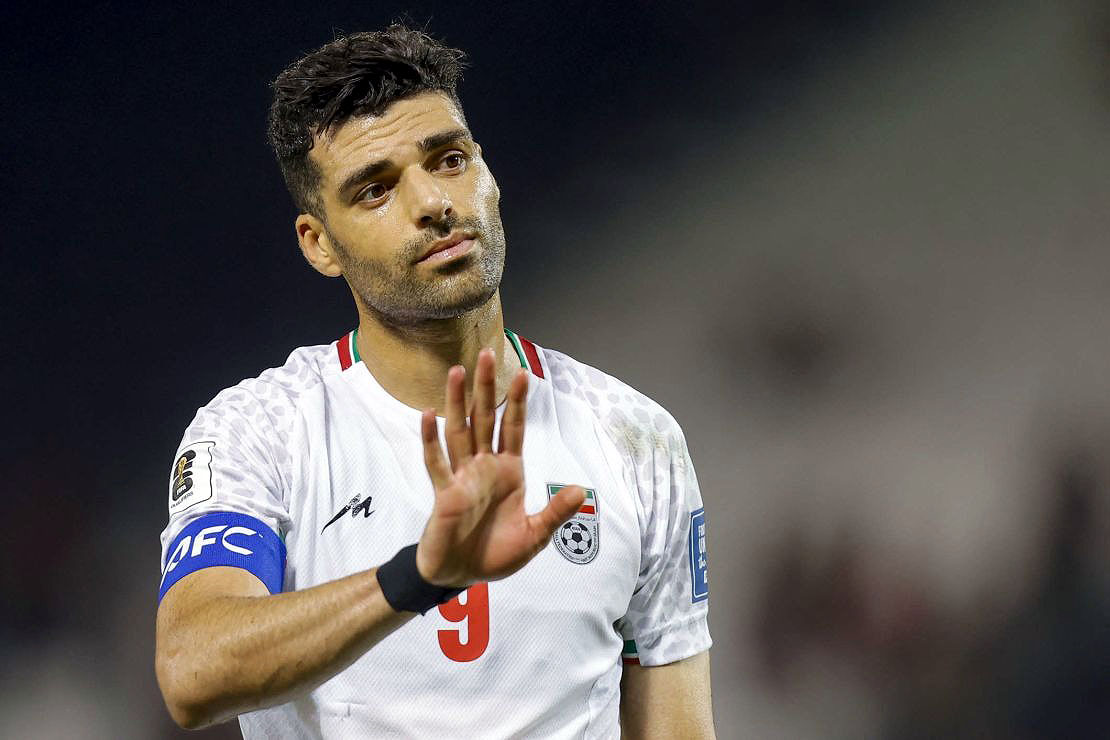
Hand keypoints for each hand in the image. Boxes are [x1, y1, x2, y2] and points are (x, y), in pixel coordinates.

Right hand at [415, 348, 585, 586]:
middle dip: (485, 387)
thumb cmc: (494, 554)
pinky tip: (428, 414)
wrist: (461, 577)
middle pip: (484, 419)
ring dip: (457, 402)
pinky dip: (430, 439)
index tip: (523, 374)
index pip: (513, 429)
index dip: (517, 403)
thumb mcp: (535, 536)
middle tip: (486, 353)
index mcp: (508, 473)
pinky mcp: (443, 493)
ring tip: (456, 371)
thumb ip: (555, 513)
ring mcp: (461, 477)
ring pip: (458, 432)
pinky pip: (436, 462)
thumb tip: (581, 490)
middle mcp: (483, 468)